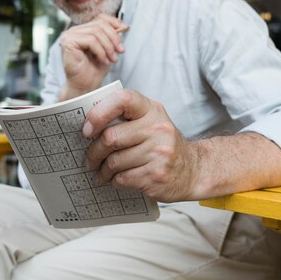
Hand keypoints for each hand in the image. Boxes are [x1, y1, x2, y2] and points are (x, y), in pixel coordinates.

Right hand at [59, 14, 126, 99]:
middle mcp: (74, 31)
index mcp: (83, 30)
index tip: (125, 29)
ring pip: (96, 32)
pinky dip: (101, 51)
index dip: (114, 22)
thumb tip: (122, 26)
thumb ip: (111, 36)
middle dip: (114, 38)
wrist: (85, 86)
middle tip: (120, 51)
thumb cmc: (94, 70)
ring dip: (108, 47)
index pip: (100, 18)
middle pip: (100, 24)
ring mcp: (69, 35)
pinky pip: (90, 40)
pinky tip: (103, 60)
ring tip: (113, 59)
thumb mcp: (108, 49)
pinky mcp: (68, 42)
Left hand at [83, 89, 199, 201]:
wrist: (193, 170)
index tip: (87, 129)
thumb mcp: (149, 122)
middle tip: (89, 159)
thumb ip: (125, 118)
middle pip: (111, 137)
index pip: (122, 99)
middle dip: (94, 151)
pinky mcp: (156, 175)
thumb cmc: (162, 144)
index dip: (99, 113)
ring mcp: (159, 153)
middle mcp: (158, 128)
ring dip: (103, 170)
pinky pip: (122, 179)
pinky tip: (116, 180)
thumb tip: (88, 125)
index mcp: (152, 110)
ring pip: (114, 162)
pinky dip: (114, 181)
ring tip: (102, 172)